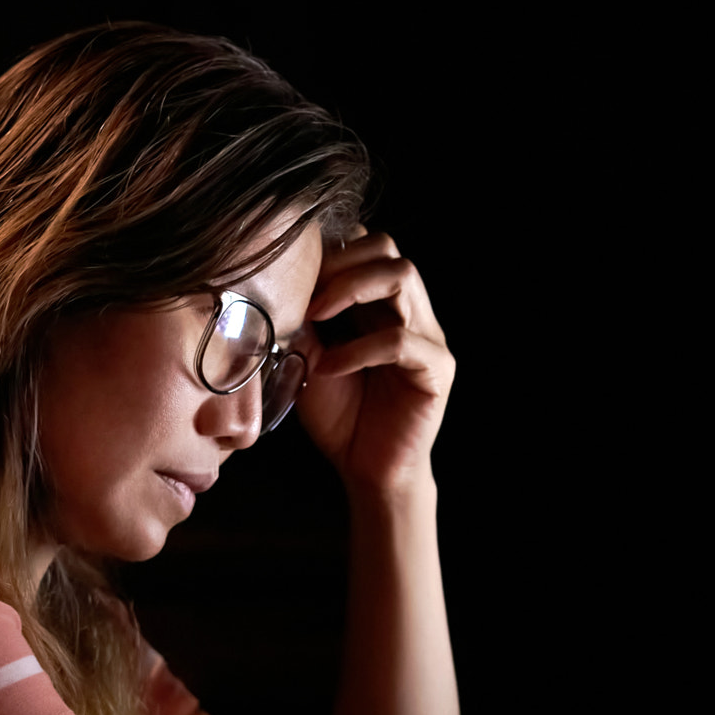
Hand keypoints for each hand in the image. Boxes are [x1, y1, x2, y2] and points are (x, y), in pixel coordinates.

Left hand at [295, 228, 452, 497]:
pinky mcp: (437, 369)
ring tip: (317, 317)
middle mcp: (409, 311)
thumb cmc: (340, 415)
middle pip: (387, 247)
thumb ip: (303, 318)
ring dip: (352, 289)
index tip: (291, 278)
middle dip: (340, 262)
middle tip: (305, 295)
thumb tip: (277, 281)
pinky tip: (329, 368)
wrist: (366, 470)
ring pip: (403, 276)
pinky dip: (358, 350)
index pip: (365, 244)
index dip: (328, 251)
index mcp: (380, 303)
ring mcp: (428, 336)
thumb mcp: (308, 356)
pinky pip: (401, 341)